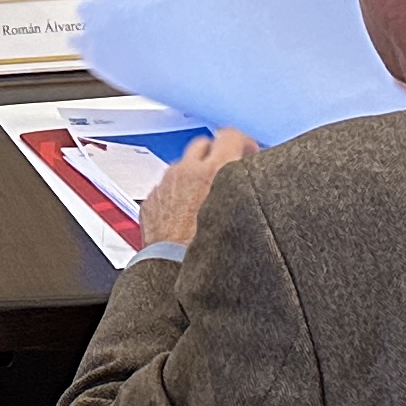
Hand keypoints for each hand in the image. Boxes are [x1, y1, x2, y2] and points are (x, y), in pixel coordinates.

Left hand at [138, 128, 259, 248]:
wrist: (173, 270)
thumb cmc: (206, 250)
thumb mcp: (240, 213)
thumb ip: (245, 188)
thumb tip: (253, 178)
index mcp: (213, 172)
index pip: (230, 135)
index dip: (242, 141)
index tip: (247, 150)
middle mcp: (186, 171)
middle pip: (204, 144)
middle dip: (216, 154)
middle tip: (227, 170)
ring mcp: (166, 184)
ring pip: (182, 166)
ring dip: (194, 175)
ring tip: (205, 197)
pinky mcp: (152, 200)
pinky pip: (167, 187)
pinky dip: (176, 194)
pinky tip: (186, 213)